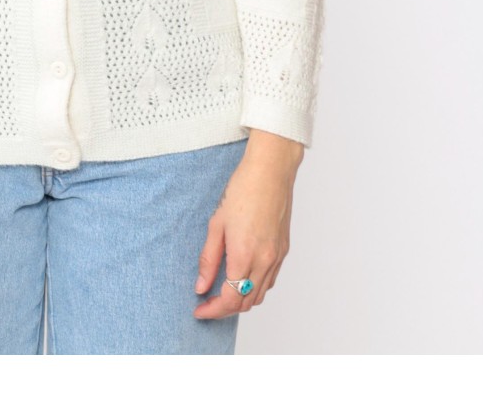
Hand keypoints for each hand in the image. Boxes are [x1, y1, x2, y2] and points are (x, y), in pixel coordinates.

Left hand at [193, 130, 303, 317]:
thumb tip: (201, 286)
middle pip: (246, 303)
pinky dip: (254, 287)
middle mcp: (265, 261)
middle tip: (206, 303)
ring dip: (241, 300)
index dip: (213, 311)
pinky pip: (270, 280)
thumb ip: (209, 258)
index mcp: (245, 255)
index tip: (199, 310)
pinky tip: (241, 277)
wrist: (270, 171)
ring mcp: (277, 257)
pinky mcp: (284, 250)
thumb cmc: (242, 190)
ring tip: (221, 292)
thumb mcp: (216, 223)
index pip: (230, 300)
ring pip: (260, 295)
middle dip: (225, 309)